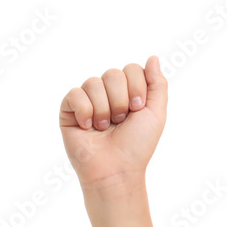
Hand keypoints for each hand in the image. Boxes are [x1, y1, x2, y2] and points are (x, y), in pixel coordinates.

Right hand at [59, 56, 166, 189]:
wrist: (116, 168)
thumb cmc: (137, 145)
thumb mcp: (156, 113)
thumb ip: (157, 84)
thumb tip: (153, 57)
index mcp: (128, 92)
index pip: (132, 69)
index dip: (137, 88)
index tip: (138, 109)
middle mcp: (107, 94)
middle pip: (113, 73)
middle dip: (121, 100)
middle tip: (121, 121)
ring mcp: (87, 100)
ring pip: (94, 83)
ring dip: (104, 110)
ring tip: (105, 128)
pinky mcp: (69, 110)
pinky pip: (75, 94)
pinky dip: (86, 112)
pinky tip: (89, 128)